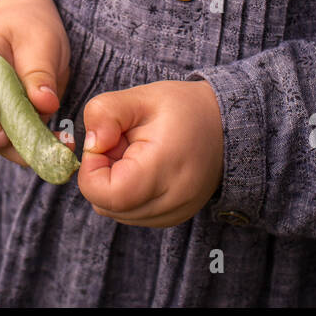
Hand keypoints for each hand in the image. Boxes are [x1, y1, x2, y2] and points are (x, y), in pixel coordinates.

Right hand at [0, 0, 70, 169]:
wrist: (33, 30)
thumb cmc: (29, 28)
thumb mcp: (39, 39)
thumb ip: (39, 71)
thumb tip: (45, 104)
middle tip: (6, 133)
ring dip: (5, 150)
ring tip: (39, 140)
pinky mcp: (1, 127)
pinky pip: (6, 150)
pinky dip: (29, 153)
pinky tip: (57, 143)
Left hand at [77, 80, 223, 227]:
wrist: (226, 125)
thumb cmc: (183, 109)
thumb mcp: (141, 98)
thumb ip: (105, 113)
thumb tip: (90, 143)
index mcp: (162, 170)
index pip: (105, 193)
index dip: (91, 168)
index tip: (105, 142)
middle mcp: (171, 202)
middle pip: (106, 205)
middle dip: (102, 173)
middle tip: (123, 144)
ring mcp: (174, 215)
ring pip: (116, 213)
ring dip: (114, 184)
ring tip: (137, 155)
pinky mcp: (174, 218)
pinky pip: (132, 214)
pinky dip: (127, 194)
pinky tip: (144, 169)